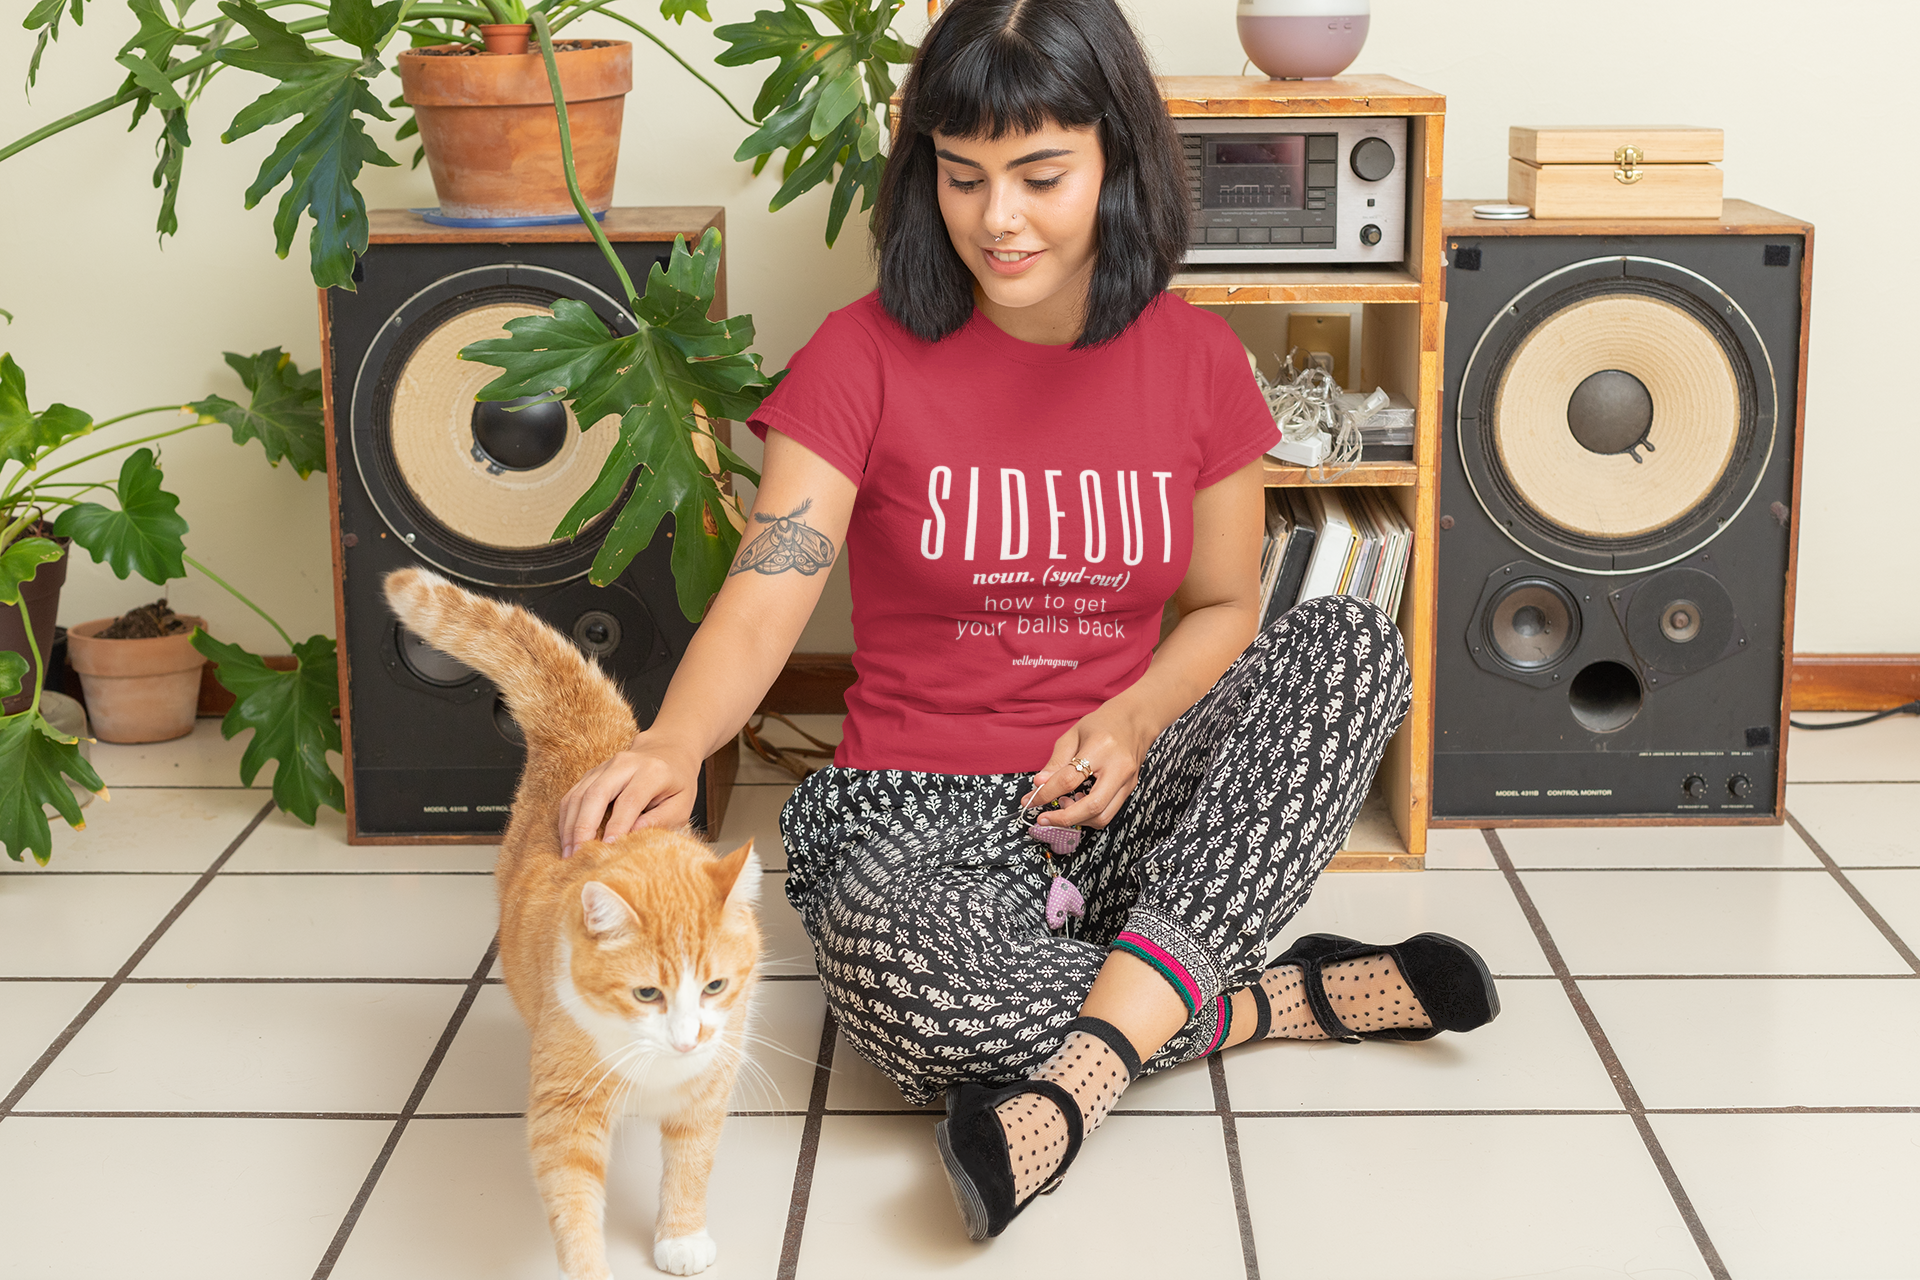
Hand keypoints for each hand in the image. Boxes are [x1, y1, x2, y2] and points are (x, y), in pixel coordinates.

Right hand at [556, 737, 700, 856]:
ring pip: (579, 794)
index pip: (630, 800)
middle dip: (584, 827)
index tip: (607, 849)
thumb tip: (633, 836)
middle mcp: (625, 764)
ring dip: (570, 826)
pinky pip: (572, 795)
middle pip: (597, 794)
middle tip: (578, 855)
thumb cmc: (677, 783)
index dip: (617, 826)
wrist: (667, 750)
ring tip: (569, 854)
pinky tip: (567, 840)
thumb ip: (661, 820)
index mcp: (652, 772)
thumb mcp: (682, 804)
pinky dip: (566, 819)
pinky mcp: (592, 773)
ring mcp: (605, 766)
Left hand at [1021, 705, 1152, 829]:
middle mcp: (1119, 767)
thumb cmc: (1102, 724)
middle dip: (1064, 818)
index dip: (1047, 793)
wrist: (1135, 720)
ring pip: (1103, 816)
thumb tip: (1039, 785)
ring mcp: (1128, 780)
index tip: (1030, 800)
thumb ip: (1056, 762)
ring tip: (1064, 802)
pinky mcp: (1130, 789)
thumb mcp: (1073, 735)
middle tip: (1044, 819)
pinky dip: (1089, 814)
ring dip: (1078, 818)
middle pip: (1093, 806)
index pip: (1069, 779)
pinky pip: (1108, 812)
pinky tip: (1078, 800)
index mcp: (1101, 747)